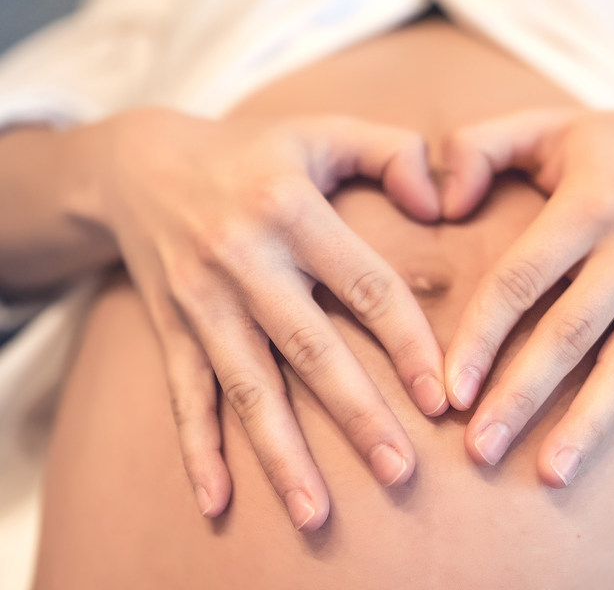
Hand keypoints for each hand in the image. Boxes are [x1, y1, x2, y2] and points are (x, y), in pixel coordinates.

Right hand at [81, 108, 447, 529]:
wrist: (139, 164)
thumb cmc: (253, 153)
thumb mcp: (323, 130)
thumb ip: (393, 152)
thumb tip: (442, 204)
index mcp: (292, 209)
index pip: (365, 285)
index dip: (406, 343)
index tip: (441, 397)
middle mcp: (244, 259)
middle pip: (309, 349)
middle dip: (357, 415)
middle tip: (401, 473)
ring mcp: (201, 300)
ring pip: (248, 386)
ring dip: (281, 454)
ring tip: (317, 515)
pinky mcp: (170, 328)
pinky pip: (185, 395)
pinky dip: (199, 448)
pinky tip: (218, 501)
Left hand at [440, 101, 613, 491]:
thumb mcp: (548, 125)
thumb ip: (480, 147)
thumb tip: (440, 203)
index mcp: (589, 204)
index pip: (523, 278)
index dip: (483, 334)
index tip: (449, 390)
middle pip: (571, 334)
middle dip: (523, 396)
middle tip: (478, 450)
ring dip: (593, 422)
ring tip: (552, 474)